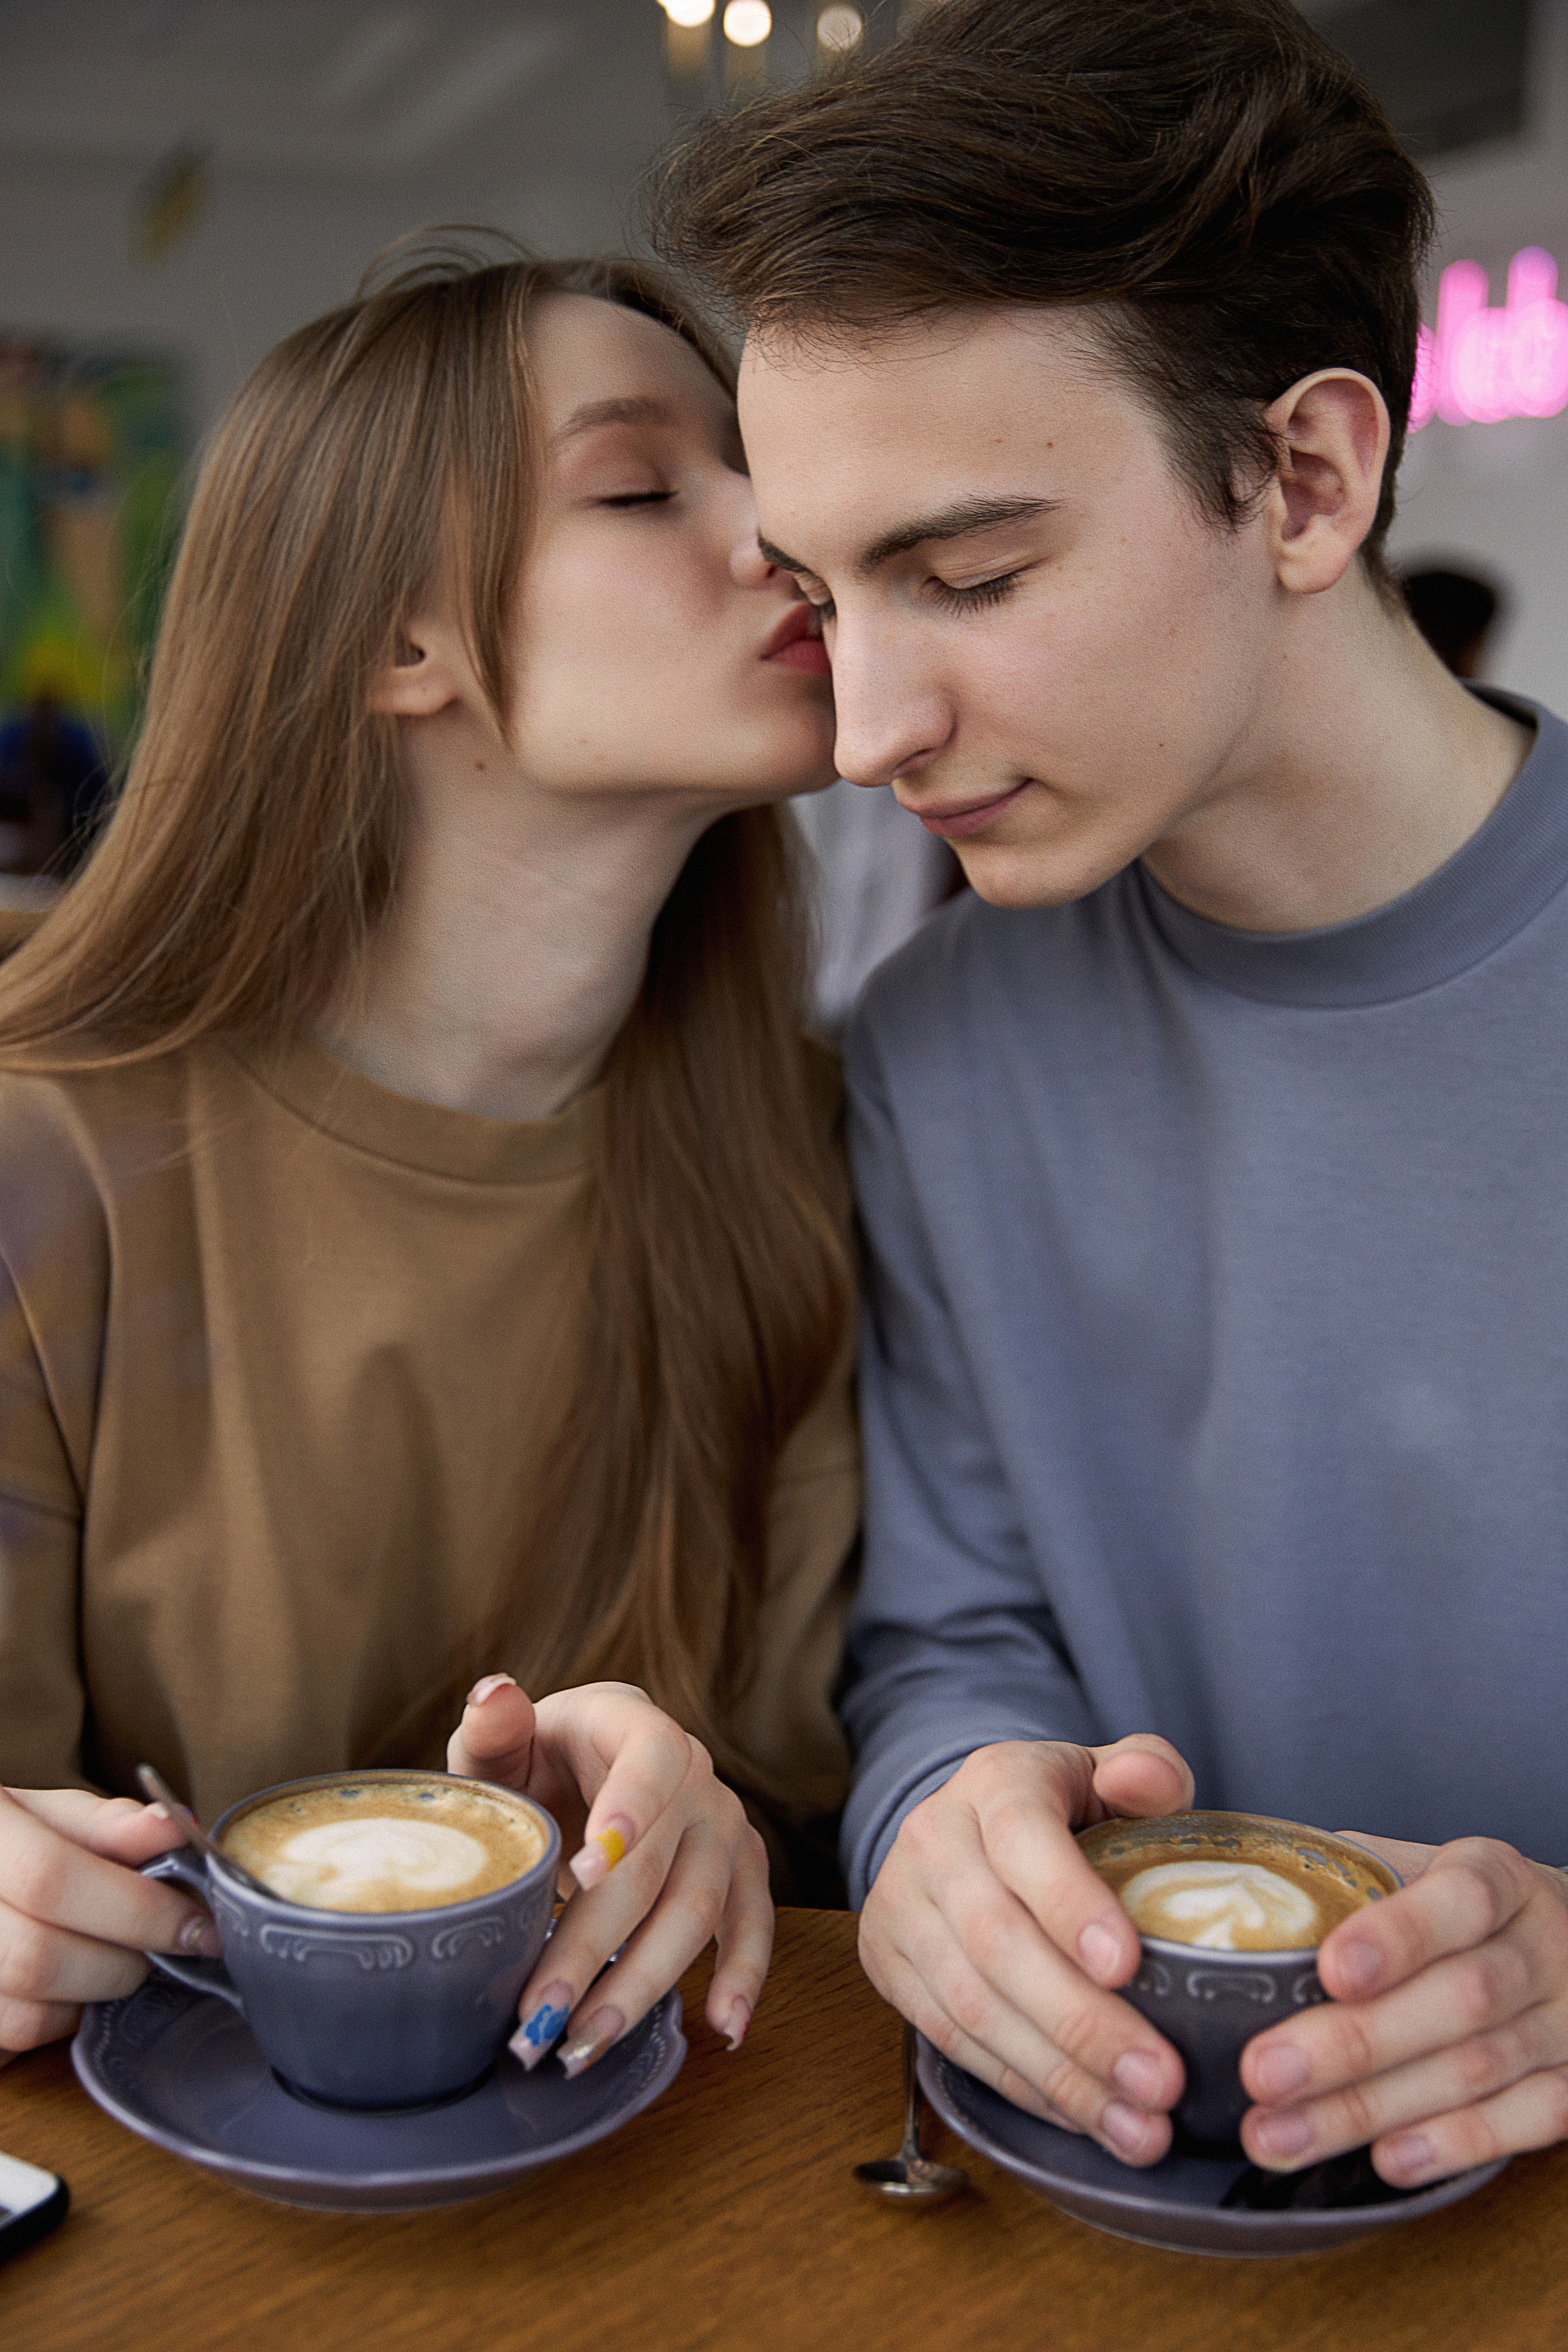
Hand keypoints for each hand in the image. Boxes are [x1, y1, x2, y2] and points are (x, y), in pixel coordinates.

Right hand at [0, 1785, 222, 2061]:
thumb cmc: (15, 1848)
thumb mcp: (51, 1818)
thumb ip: (109, 1823)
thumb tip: (177, 1826)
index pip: (50, 1878)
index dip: (135, 1908)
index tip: (200, 1926)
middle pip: (39, 1956)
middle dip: (123, 1959)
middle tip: (165, 1947)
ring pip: (29, 2015)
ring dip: (94, 1992)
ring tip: (113, 1958)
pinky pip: (19, 2041)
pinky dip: (60, 2019)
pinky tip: (71, 1986)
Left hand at [447, 1675, 771, 2073]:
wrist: (586, 1769)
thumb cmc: (537, 1759)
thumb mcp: (505, 1743)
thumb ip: (493, 1728)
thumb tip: (493, 1692)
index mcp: (636, 1725)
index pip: (650, 1758)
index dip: (628, 1809)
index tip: (588, 1868)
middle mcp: (695, 1774)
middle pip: (658, 1865)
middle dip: (597, 1944)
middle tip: (542, 2012)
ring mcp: (724, 1825)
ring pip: (700, 1909)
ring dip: (645, 1982)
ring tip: (588, 2041)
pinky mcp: (740, 1871)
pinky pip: (754, 1923)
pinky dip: (744, 1975)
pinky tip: (724, 2028)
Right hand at [858, 1735, 1193, 2163]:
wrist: (972, 1828)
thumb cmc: (1064, 1810)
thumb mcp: (1110, 1774)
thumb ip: (1148, 1771)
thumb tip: (1147, 1782)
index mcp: (995, 1781)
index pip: (1024, 1838)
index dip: (1071, 1903)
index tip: (1128, 1967)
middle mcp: (933, 1838)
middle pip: (996, 1940)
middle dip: (1081, 2022)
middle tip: (1161, 2082)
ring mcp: (899, 1904)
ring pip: (970, 2005)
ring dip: (1058, 2077)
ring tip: (1139, 2127)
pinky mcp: (883, 1964)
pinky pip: (951, 2041)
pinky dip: (1023, 2088)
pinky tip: (1085, 2117)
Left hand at [1240, 1833, 1567, 2185]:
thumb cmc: (1464, 1911)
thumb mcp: (1422, 1870)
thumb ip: (1349, 1880)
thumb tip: (1231, 1887)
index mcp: (1497, 1877)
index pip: (1458, 1899)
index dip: (1397, 1936)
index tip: (1330, 1970)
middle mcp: (1541, 1947)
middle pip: (1458, 1999)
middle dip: (1354, 2043)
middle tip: (1263, 2072)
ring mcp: (1567, 2022)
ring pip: (1475, 2071)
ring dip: (1370, 2109)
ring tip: (1278, 2134)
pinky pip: (1525, 2123)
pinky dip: (1450, 2144)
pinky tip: (1382, 2159)